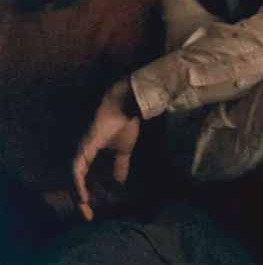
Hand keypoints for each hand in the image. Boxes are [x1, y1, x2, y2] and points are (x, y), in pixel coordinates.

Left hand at [72, 79, 140, 220]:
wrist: (126, 108)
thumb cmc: (124, 125)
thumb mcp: (123, 152)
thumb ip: (119, 166)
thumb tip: (119, 182)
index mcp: (93, 156)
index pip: (88, 179)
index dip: (92, 194)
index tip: (98, 209)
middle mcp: (83, 155)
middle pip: (78, 182)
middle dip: (83, 200)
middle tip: (89, 216)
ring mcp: (81, 152)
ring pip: (75, 179)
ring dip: (79, 194)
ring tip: (85, 208)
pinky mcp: (83, 149)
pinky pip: (77, 170)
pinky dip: (79, 184)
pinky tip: (84, 195)